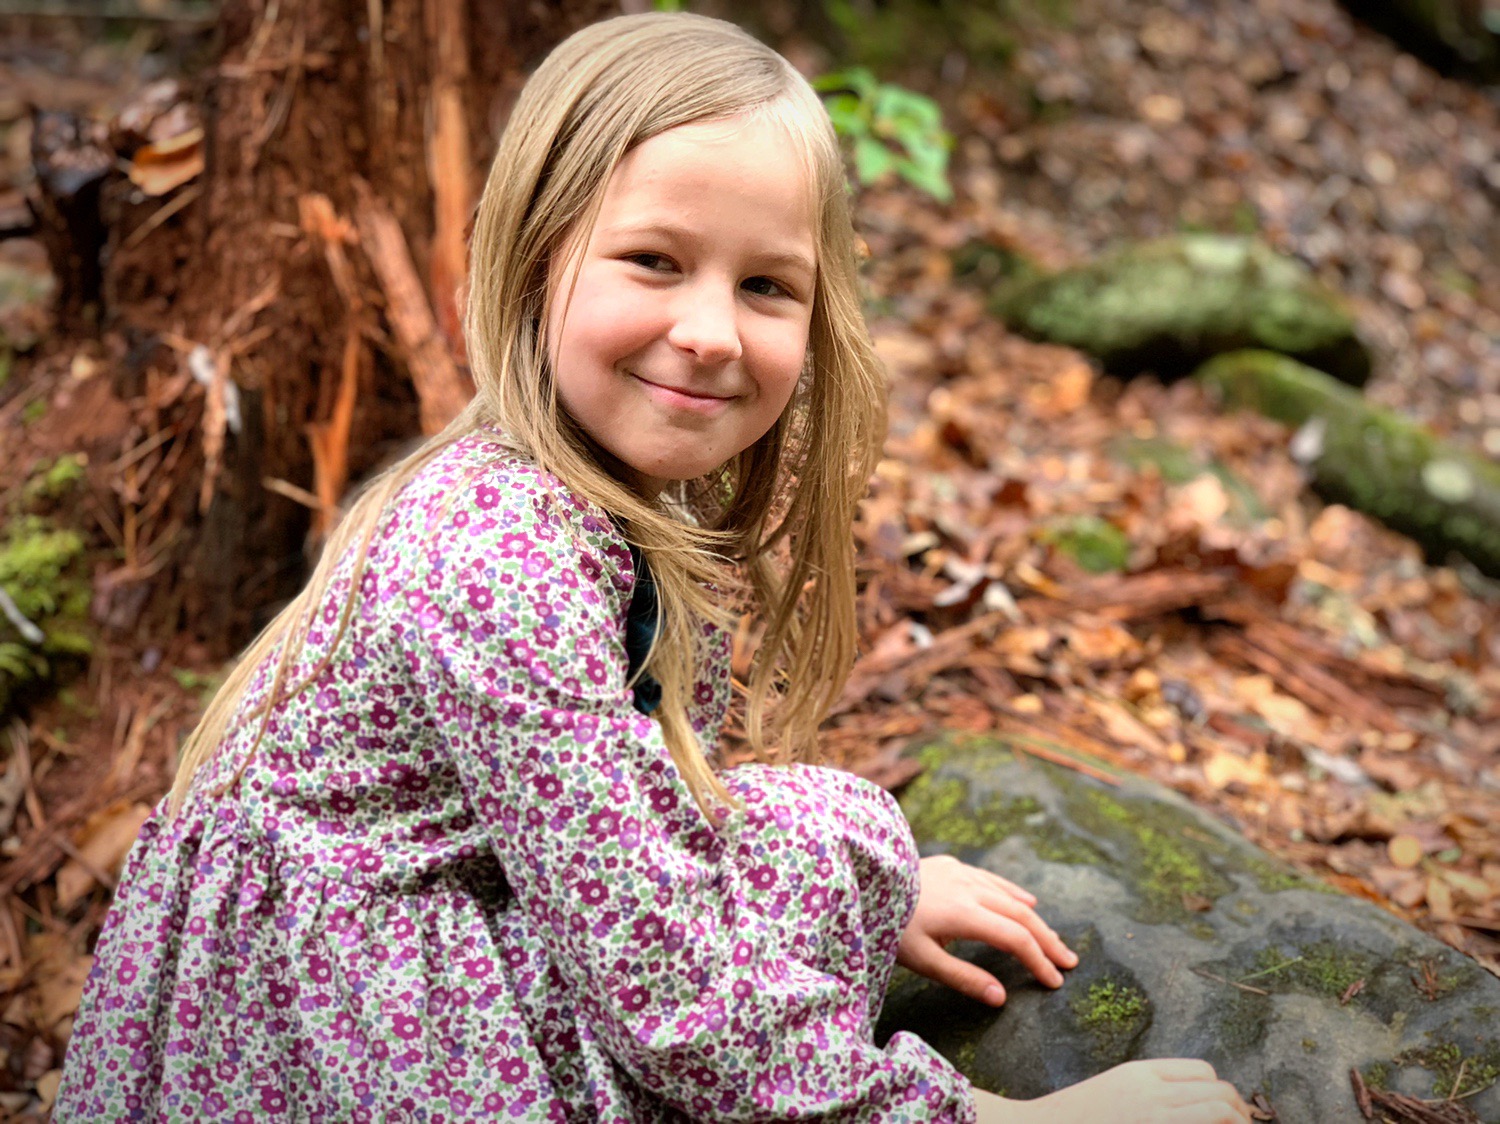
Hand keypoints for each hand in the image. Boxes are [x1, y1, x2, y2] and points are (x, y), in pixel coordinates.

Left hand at [896, 855, 1076, 1005]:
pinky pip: (991, 880)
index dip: (1038, 960)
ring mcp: (960, 873)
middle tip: (1069, 963)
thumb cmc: (887, 926)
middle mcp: (968, 888)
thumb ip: (962, 977)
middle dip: (1047, 941)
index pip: (1015, 938)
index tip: (1054, 981)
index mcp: (964, 913)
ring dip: (1034, 920)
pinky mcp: (950, 866)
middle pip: (1020, 916)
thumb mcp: (920, 959)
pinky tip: (1026, 903)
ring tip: (1053, 941)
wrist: (861, 882)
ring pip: (1009, 896)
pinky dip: (1013, 894)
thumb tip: (1001, 997)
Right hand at [982, 1060, 1255, 1123]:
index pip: (1203, 1073)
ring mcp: (1156, 1117)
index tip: (1228, 1113)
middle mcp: (1155, 1093)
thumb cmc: (1075, 1117)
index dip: (1222, 1093)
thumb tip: (1193, 1105)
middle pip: (1220, 1094)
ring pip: (1220, 1113)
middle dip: (1239, 1113)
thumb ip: (1150, 1091)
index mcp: (1142, 1073)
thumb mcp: (1115, 1091)